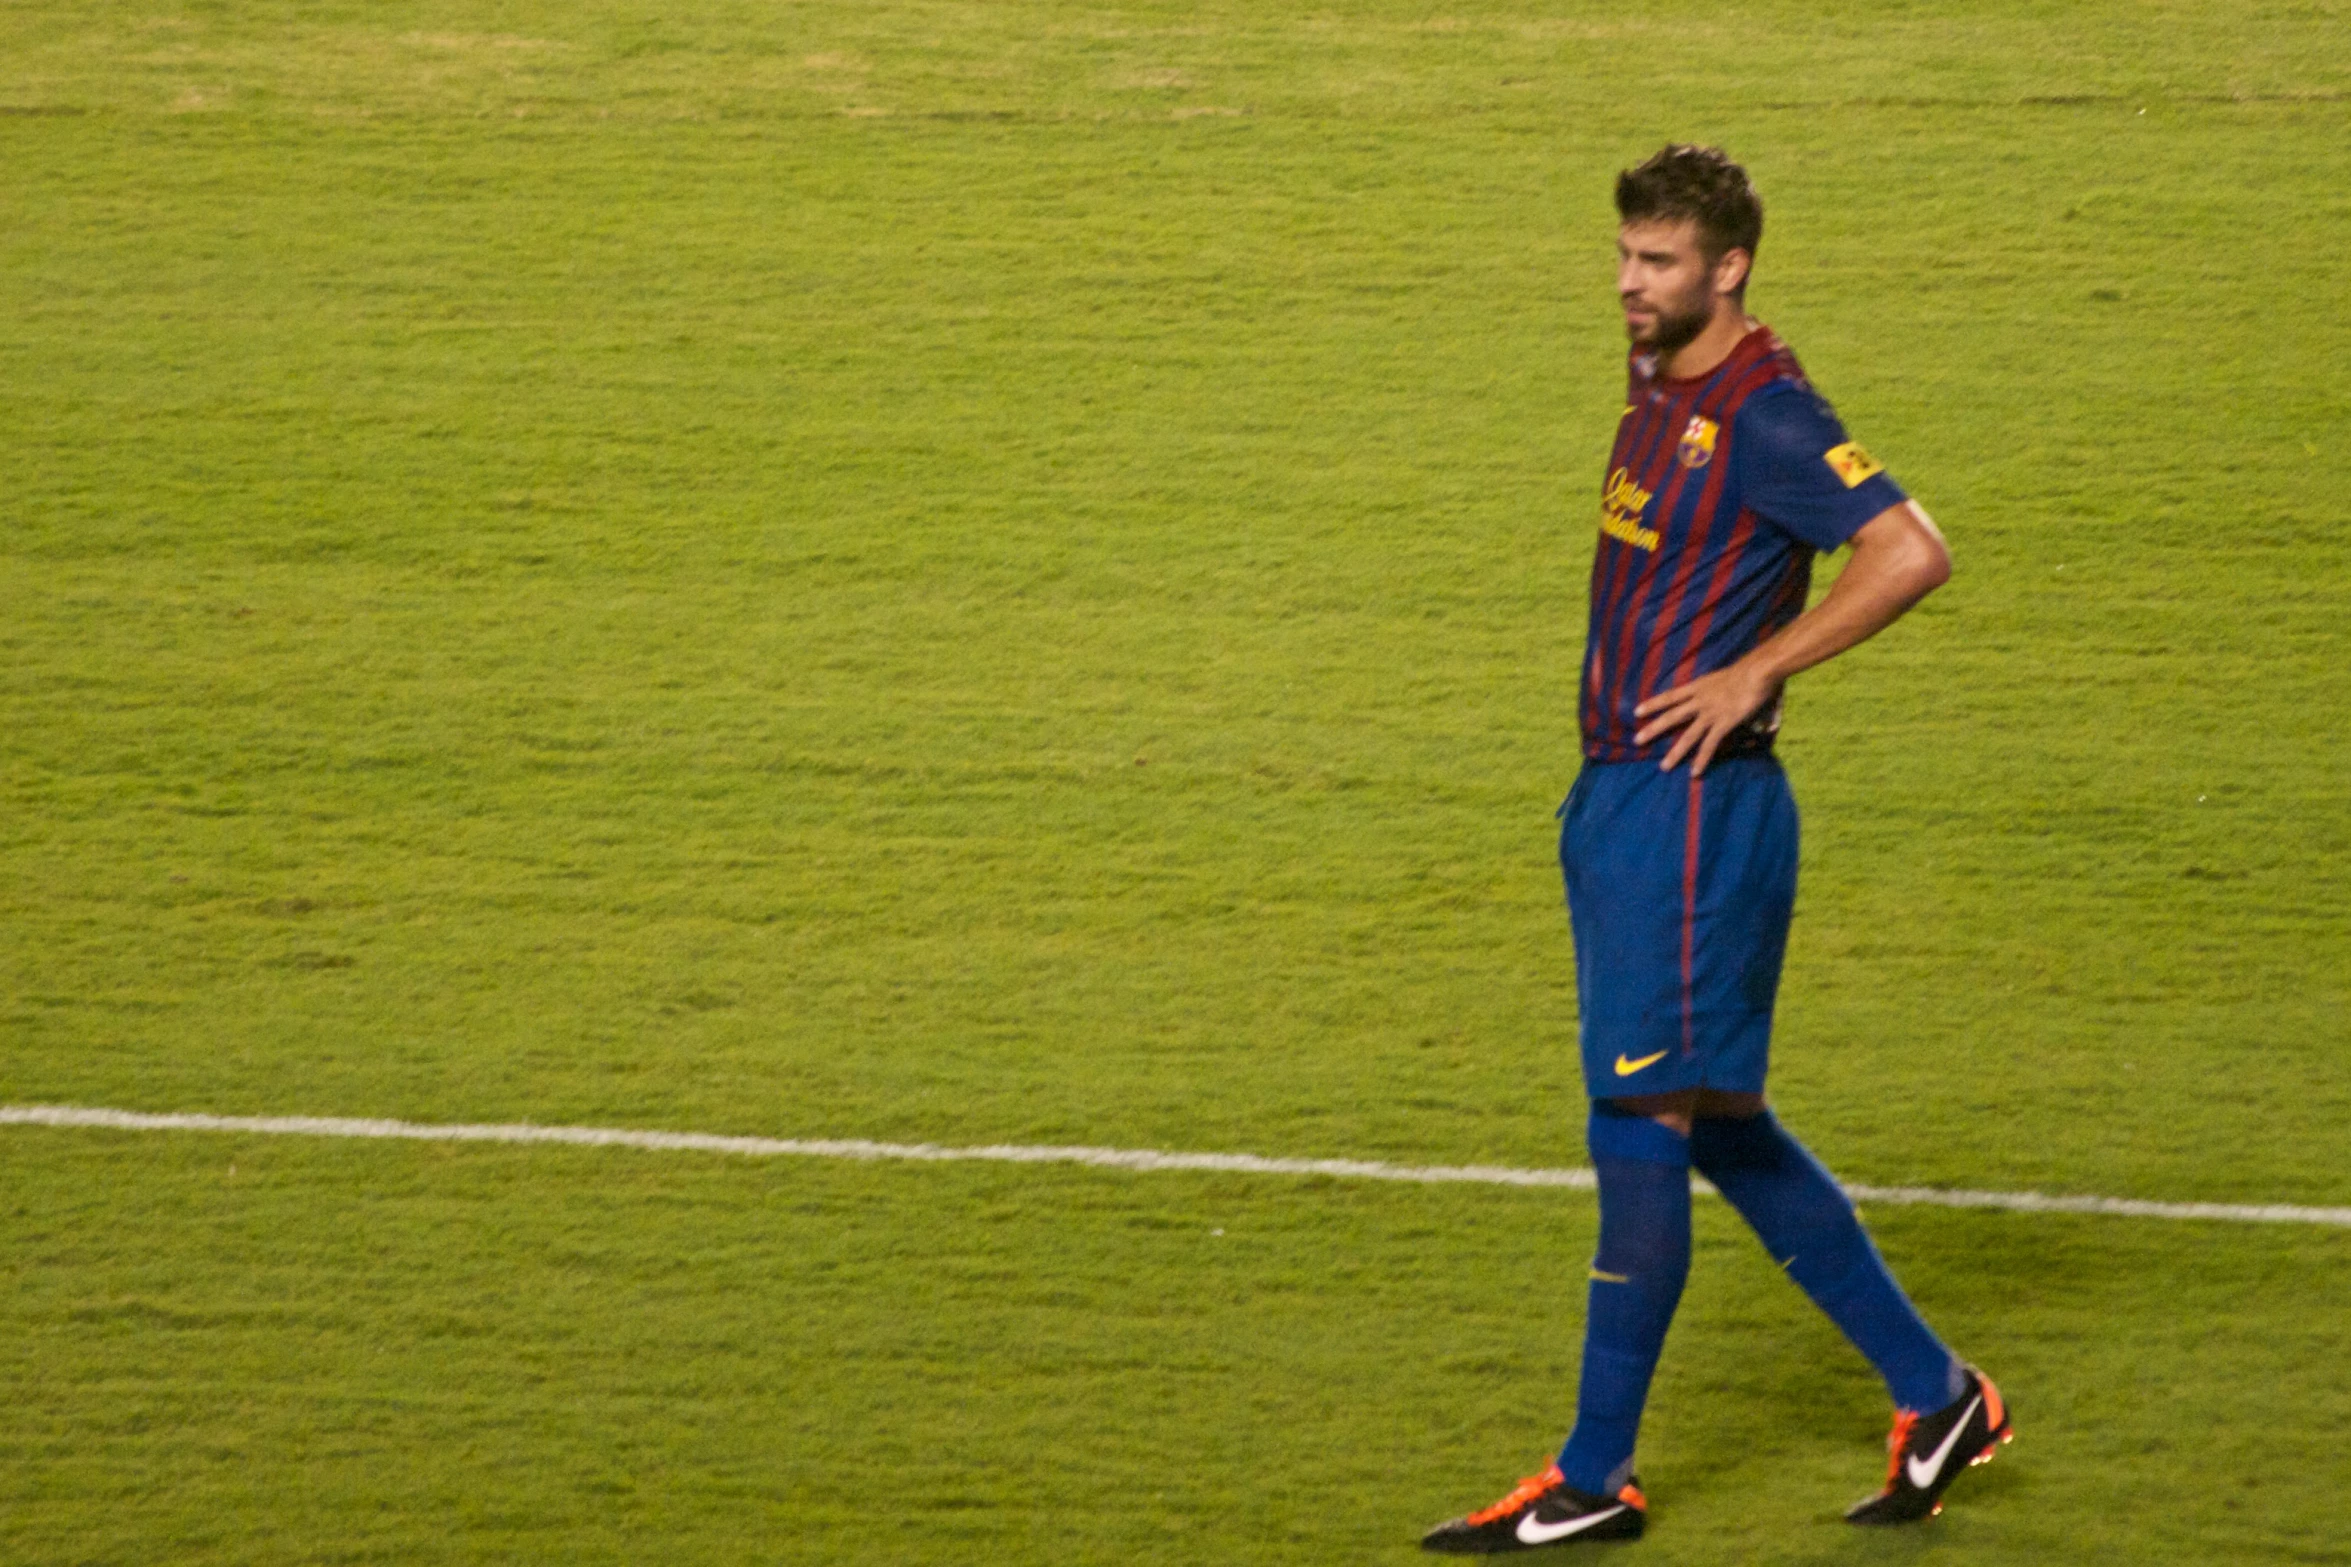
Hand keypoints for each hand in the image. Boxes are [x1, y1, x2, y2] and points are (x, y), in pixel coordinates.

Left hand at [1633, 661, 1776, 775]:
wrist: (1757, 672)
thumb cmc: (1746, 671)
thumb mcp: (1721, 677)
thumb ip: (1714, 688)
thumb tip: (1715, 694)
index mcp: (1698, 686)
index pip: (1670, 696)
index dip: (1653, 703)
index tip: (1637, 712)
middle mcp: (1699, 700)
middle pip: (1671, 716)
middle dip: (1653, 729)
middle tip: (1636, 740)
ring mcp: (1710, 714)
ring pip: (1688, 736)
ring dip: (1676, 752)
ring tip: (1664, 767)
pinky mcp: (1723, 724)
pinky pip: (1710, 744)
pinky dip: (1702, 759)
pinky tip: (1695, 772)